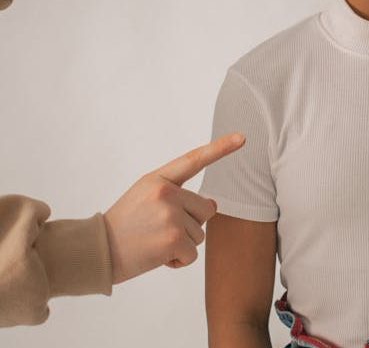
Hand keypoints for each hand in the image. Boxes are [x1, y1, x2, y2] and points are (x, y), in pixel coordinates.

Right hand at [102, 132, 245, 283]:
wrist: (95, 252)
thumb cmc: (123, 226)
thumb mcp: (145, 198)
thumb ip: (179, 196)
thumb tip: (214, 206)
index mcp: (158, 179)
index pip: (194, 160)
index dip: (221, 148)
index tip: (242, 137)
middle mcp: (166, 193)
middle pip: (205, 209)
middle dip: (190, 224)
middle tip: (158, 230)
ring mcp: (170, 214)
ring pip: (200, 233)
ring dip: (182, 244)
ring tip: (153, 242)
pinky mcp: (173, 239)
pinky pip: (192, 254)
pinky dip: (178, 261)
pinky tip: (157, 257)